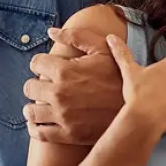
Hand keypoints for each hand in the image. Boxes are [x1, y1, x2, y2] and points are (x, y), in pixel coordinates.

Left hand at [22, 27, 122, 145]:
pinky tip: (42, 120)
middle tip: (48, 85)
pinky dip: (35, 126)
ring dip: (34, 105)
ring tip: (44, 103)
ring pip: (30, 110)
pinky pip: (38, 132)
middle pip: (29, 87)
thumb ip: (75, 36)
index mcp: (65, 70)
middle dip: (37, 83)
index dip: (42, 63)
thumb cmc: (120, 77)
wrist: (136, 110)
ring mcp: (61, 116)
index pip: (35, 63)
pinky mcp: (66, 134)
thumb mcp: (103, 49)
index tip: (49, 67)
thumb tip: (51, 31)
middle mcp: (59, 93)